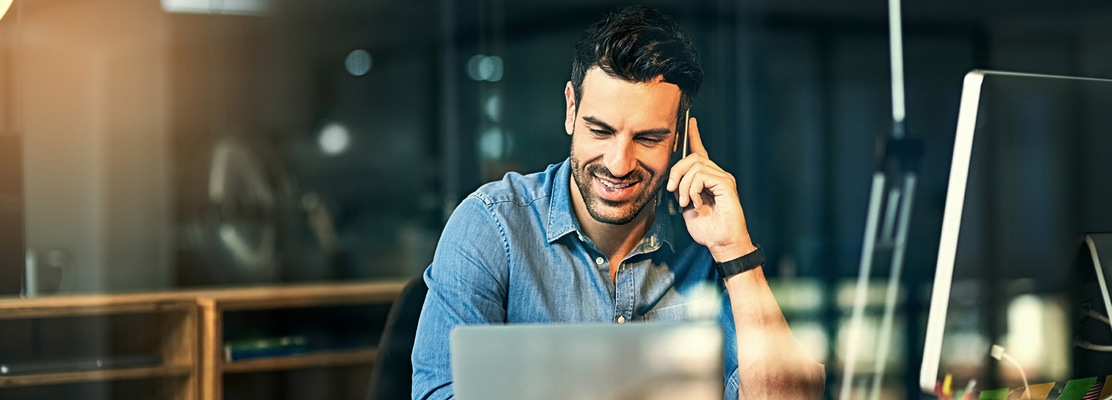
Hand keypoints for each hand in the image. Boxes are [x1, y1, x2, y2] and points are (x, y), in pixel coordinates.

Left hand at [666, 117, 755, 261]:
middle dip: (676, 172)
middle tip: (673, 190)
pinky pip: (702, 176)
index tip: (690, 122)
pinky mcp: (726, 184)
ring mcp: (723, 178)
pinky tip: (696, 203)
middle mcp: (717, 175)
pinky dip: (693, 190)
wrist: (721, 243)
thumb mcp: (686, 206)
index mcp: (707, 179)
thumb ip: (681, 190)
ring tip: (687, 203)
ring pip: (695, 166)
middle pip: (692, 157)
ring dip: (684, 186)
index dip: (694, 136)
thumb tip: (673, 181)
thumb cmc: (707, 229)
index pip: (701, 151)